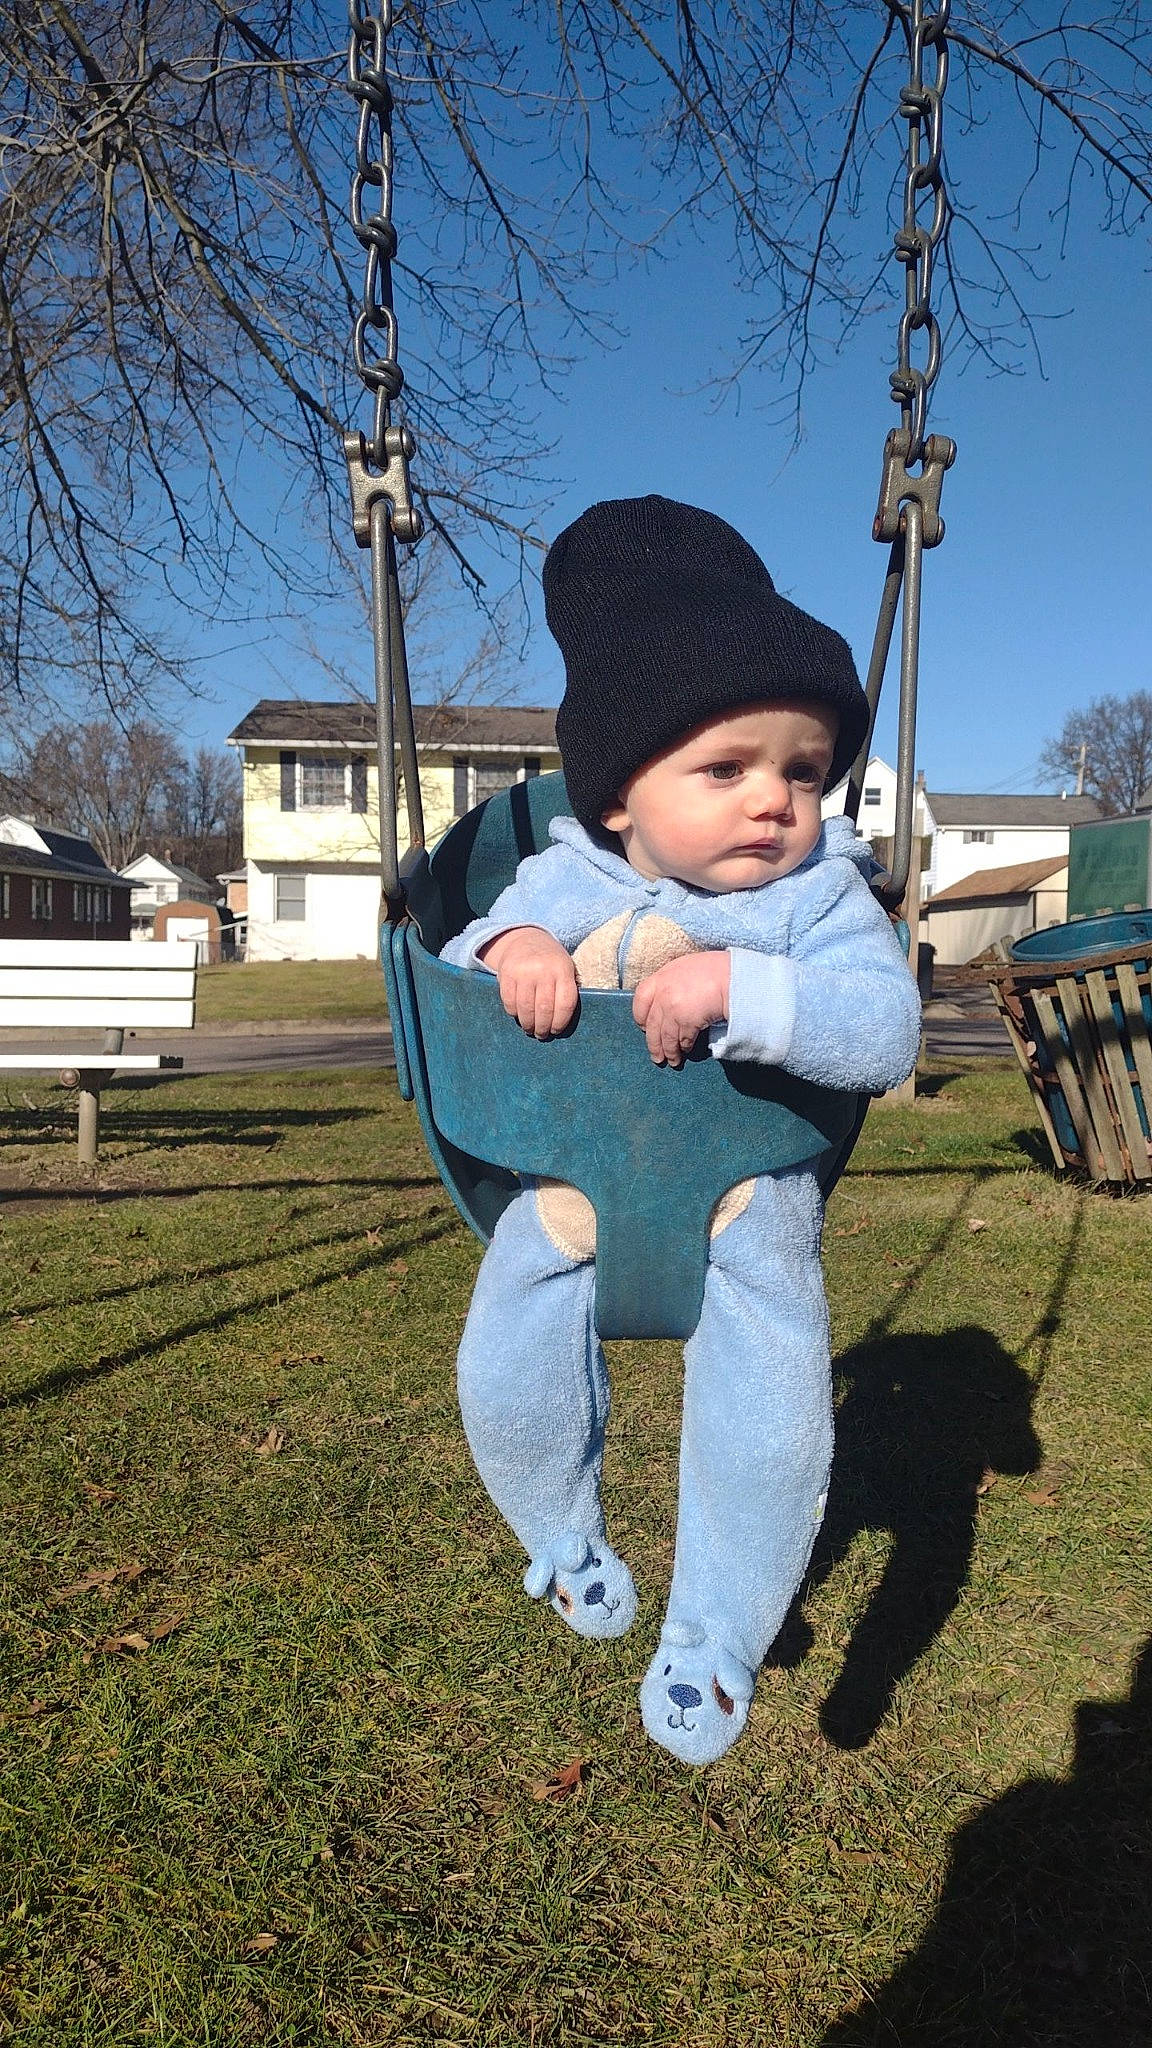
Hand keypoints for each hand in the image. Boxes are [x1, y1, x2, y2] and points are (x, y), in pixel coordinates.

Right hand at [478, 926, 578, 1038]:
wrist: (525, 939)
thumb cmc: (550, 961)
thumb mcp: (564, 968)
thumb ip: (566, 989)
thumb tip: (563, 1021)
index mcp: (563, 969)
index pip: (565, 1003)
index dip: (561, 1022)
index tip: (556, 1031)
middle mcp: (543, 969)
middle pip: (544, 1009)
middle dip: (543, 1027)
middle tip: (542, 1035)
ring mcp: (523, 971)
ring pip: (526, 1008)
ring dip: (528, 1024)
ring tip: (530, 1029)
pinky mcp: (506, 974)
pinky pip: (510, 1002)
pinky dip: (514, 1013)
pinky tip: (518, 1016)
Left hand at [631, 951, 729, 1066]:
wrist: (732, 977)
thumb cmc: (715, 970)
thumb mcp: (686, 968)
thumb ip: (672, 983)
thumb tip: (667, 1002)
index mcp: (661, 977)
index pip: (640, 1000)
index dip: (640, 1017)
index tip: (645, 1028)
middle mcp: (663, 993)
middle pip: (651, 1024)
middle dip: (653, 1044)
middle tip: (656, 1056)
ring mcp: (673, 1008)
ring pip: (665, 1036)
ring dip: (669, 1051)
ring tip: (672, 1061)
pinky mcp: (686, 1021)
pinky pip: (682, 1040)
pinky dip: (684, 1047)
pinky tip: (686, 1051)